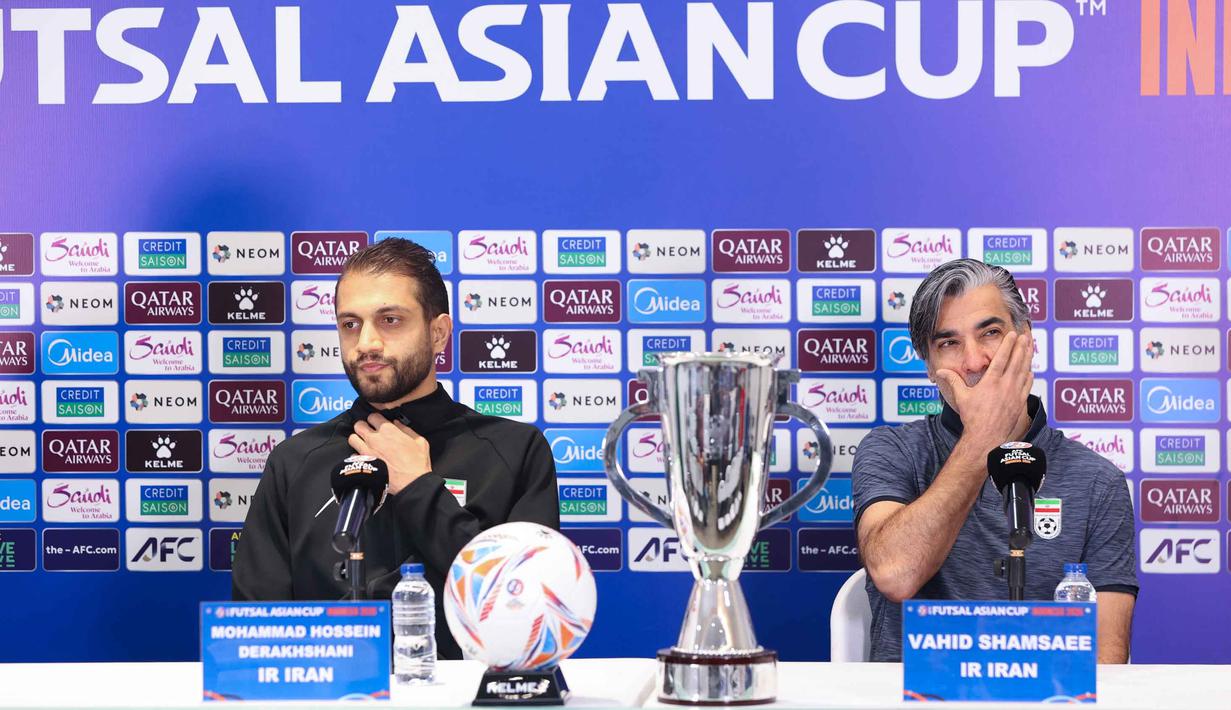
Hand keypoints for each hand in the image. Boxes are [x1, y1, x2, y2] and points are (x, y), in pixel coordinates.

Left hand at [348, 413, 431, 494]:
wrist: (411, 483)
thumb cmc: (417, 463)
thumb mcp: (420, 441)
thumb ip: (407, 430)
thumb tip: (397, 423)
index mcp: (389, 430)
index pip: (373, 416)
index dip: (375, 419)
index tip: (377, 423)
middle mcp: (375, 438)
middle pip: (359, 425)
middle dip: (363, 426)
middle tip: (368, 431)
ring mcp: (367, 451)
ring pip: (352, 438)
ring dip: (357, 439)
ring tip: (363, 442)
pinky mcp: (364, 463)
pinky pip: (353, 455)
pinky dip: (357, 455)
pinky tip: (364, 457)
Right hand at [932, 331, 1033, 451]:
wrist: (986, 437)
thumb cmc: (972, 418)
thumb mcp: (961, 397)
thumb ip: (952, 381)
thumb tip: (940, 371)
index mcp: (991, 382)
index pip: (1002, 358)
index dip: (1008, 345)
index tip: (1013, 335)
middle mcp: (1005, 386)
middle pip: (1016, 362)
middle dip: (1021, 347)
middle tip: (1025, 336)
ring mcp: (1015, 394)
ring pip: (1024, 371)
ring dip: (1028, 358)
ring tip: (1030, 348)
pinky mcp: (1019, 403)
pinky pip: (1027, 385)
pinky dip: (1029, 376)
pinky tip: (1030, 371)